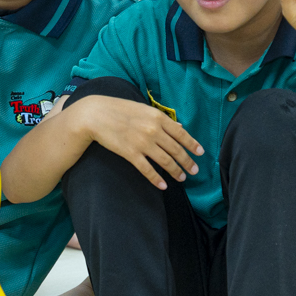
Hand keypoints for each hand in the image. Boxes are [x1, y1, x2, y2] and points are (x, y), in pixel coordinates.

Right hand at [74, 95, 203, 189]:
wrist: (96, 114)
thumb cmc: (119, 109)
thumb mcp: (143, 109)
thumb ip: (161, 118)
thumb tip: (179, 125)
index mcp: (158, 117)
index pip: (181, 133)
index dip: (192, 144)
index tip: (200, 153)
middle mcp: (154, 131)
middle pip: (176, 150)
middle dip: (187, 162)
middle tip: (194, 170)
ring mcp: (143, 143)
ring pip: (165, 161)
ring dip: (176, 171)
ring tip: (182, 178)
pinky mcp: (131, 154)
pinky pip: (148, 169)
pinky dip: (157, 179)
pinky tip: (163, 186)